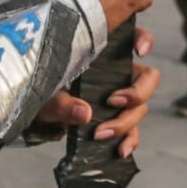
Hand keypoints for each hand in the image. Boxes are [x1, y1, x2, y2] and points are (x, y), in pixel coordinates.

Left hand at [36, 31, 160, 155]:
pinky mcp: (117, 120)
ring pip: (140, 107)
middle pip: (147, 78)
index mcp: (103, 54)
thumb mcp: (46, 94)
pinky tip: (120, 150)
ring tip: (100, 134)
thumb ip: (62, 102)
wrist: (38, 115)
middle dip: (137, 92)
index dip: (142, 40)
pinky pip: (132, 131)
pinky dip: (129, 140)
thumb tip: (84, 113)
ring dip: (125, 122)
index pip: (132, 37)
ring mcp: (121, 98)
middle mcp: (118, 74)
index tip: (139, 51)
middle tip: (113, 101)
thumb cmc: (43, 92)